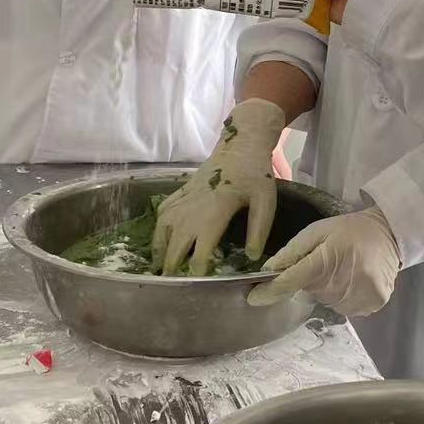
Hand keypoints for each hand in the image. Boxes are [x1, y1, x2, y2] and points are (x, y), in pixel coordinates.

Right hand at [152, 98, 284, 274]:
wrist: (241, 142)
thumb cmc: (255, 173)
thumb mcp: (265, 200)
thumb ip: (259, 228)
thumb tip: (251, 256)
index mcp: (216, 209)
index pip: (202, 242)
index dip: (198, 263)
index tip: (196, 278)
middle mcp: (195, 205)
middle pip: (177, 238)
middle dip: (172, 261)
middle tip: (170, 281)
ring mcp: (185, 196)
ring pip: (164, 224)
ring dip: (159, 245)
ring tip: (158, 265)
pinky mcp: (182, 189)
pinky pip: (164, 209)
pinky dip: (158, 225)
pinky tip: (159, 236)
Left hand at [246, 206, 399, 313]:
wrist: (390, 233)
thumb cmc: (349, 230)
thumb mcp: (317, 231)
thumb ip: (292, 251)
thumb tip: (268, 270)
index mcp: (325, 262)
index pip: (290, 283)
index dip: (269, 292)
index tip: (254, 297)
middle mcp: (342, 283)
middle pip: (309, 293)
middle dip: (311, 281)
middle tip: (326, 263)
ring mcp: (359, 297)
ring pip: (328, 302)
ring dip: (329, 290)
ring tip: (343, 270)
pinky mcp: (372, 304)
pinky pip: (346, 308)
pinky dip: (345, 297)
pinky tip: (354, 280)